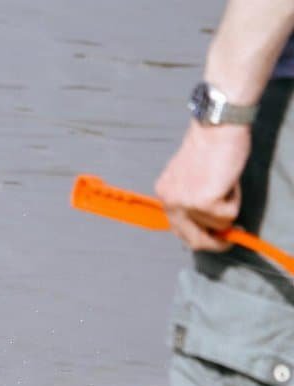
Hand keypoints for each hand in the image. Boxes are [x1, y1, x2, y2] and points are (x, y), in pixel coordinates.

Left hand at [154, 121, 249, 251]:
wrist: (216, 127)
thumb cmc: (210, 146)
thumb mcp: (190, 177)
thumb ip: (192, 199)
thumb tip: (208, 225)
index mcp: (164, 194)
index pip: (179, 229)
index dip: (199, 236)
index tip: (214, 238)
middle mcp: (169, 202)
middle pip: (193, 241)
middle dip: (214, 244)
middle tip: (230, 239)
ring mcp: (186, 203)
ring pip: (217, 226)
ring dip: (229, 209)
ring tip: (225, 183)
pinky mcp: (205, 202)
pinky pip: (229, 215)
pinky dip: (236, 200)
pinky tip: (228, 181)